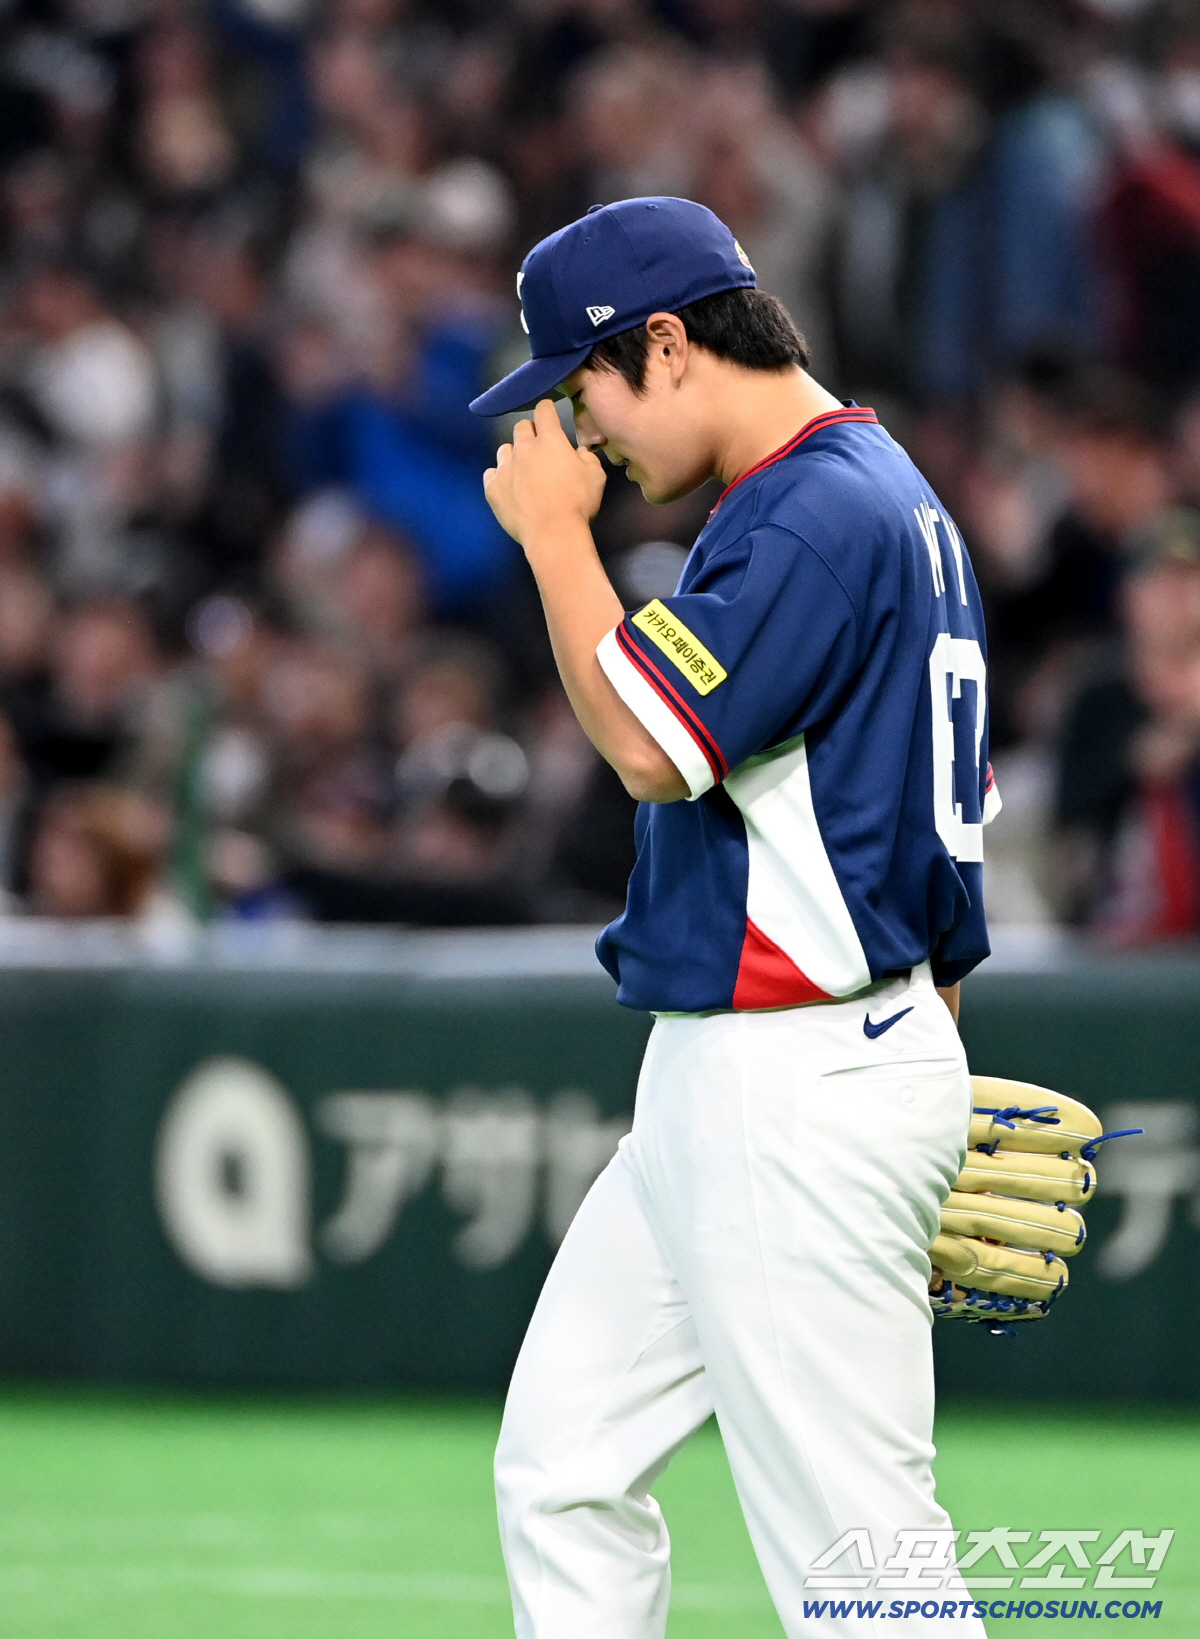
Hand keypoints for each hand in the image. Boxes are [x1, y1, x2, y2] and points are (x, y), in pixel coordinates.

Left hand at [483, 399, 606, 547]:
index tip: (548, 413)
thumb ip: (587, 457)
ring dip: (514, 454)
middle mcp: (524, 448)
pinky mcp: (492, 488)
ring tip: (523, 471)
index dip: (547, 409)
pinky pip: (491, 474)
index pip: (544, 411)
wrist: (553, 534)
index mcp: (550, 440)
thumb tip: (578, 451)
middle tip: (539, 448)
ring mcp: (505, 467)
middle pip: (521, 427)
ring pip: (504, 449)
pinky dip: (499, 477)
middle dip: (530, 432)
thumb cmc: (578, 503)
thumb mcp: (596, 477)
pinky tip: (508, 488)